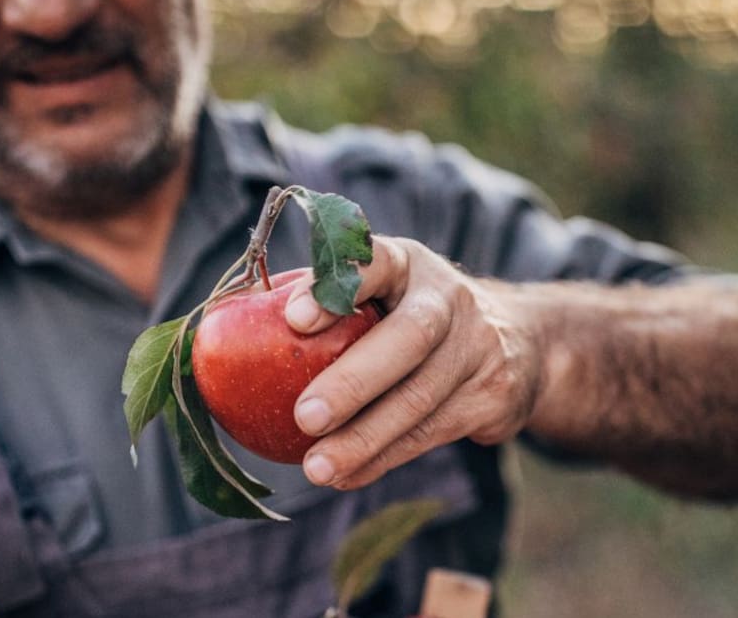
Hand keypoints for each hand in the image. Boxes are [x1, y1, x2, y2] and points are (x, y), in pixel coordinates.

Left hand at [284, 236, 541, 488]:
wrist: (519, 342)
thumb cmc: (409, 315)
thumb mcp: (382, 291)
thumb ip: (326, 305)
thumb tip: (218, 340)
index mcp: (409, 264)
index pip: (375, 262)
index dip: (336, 288)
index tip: (292, 319)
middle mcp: (451, 299)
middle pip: (409, 338)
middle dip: (354, 381)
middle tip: (304, 417)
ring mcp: (479, 348)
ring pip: (420, 399)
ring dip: (364, 439)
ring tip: (316, 468)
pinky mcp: (492, 396)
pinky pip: (430, 434)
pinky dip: (383, 459)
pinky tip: (346, 475)